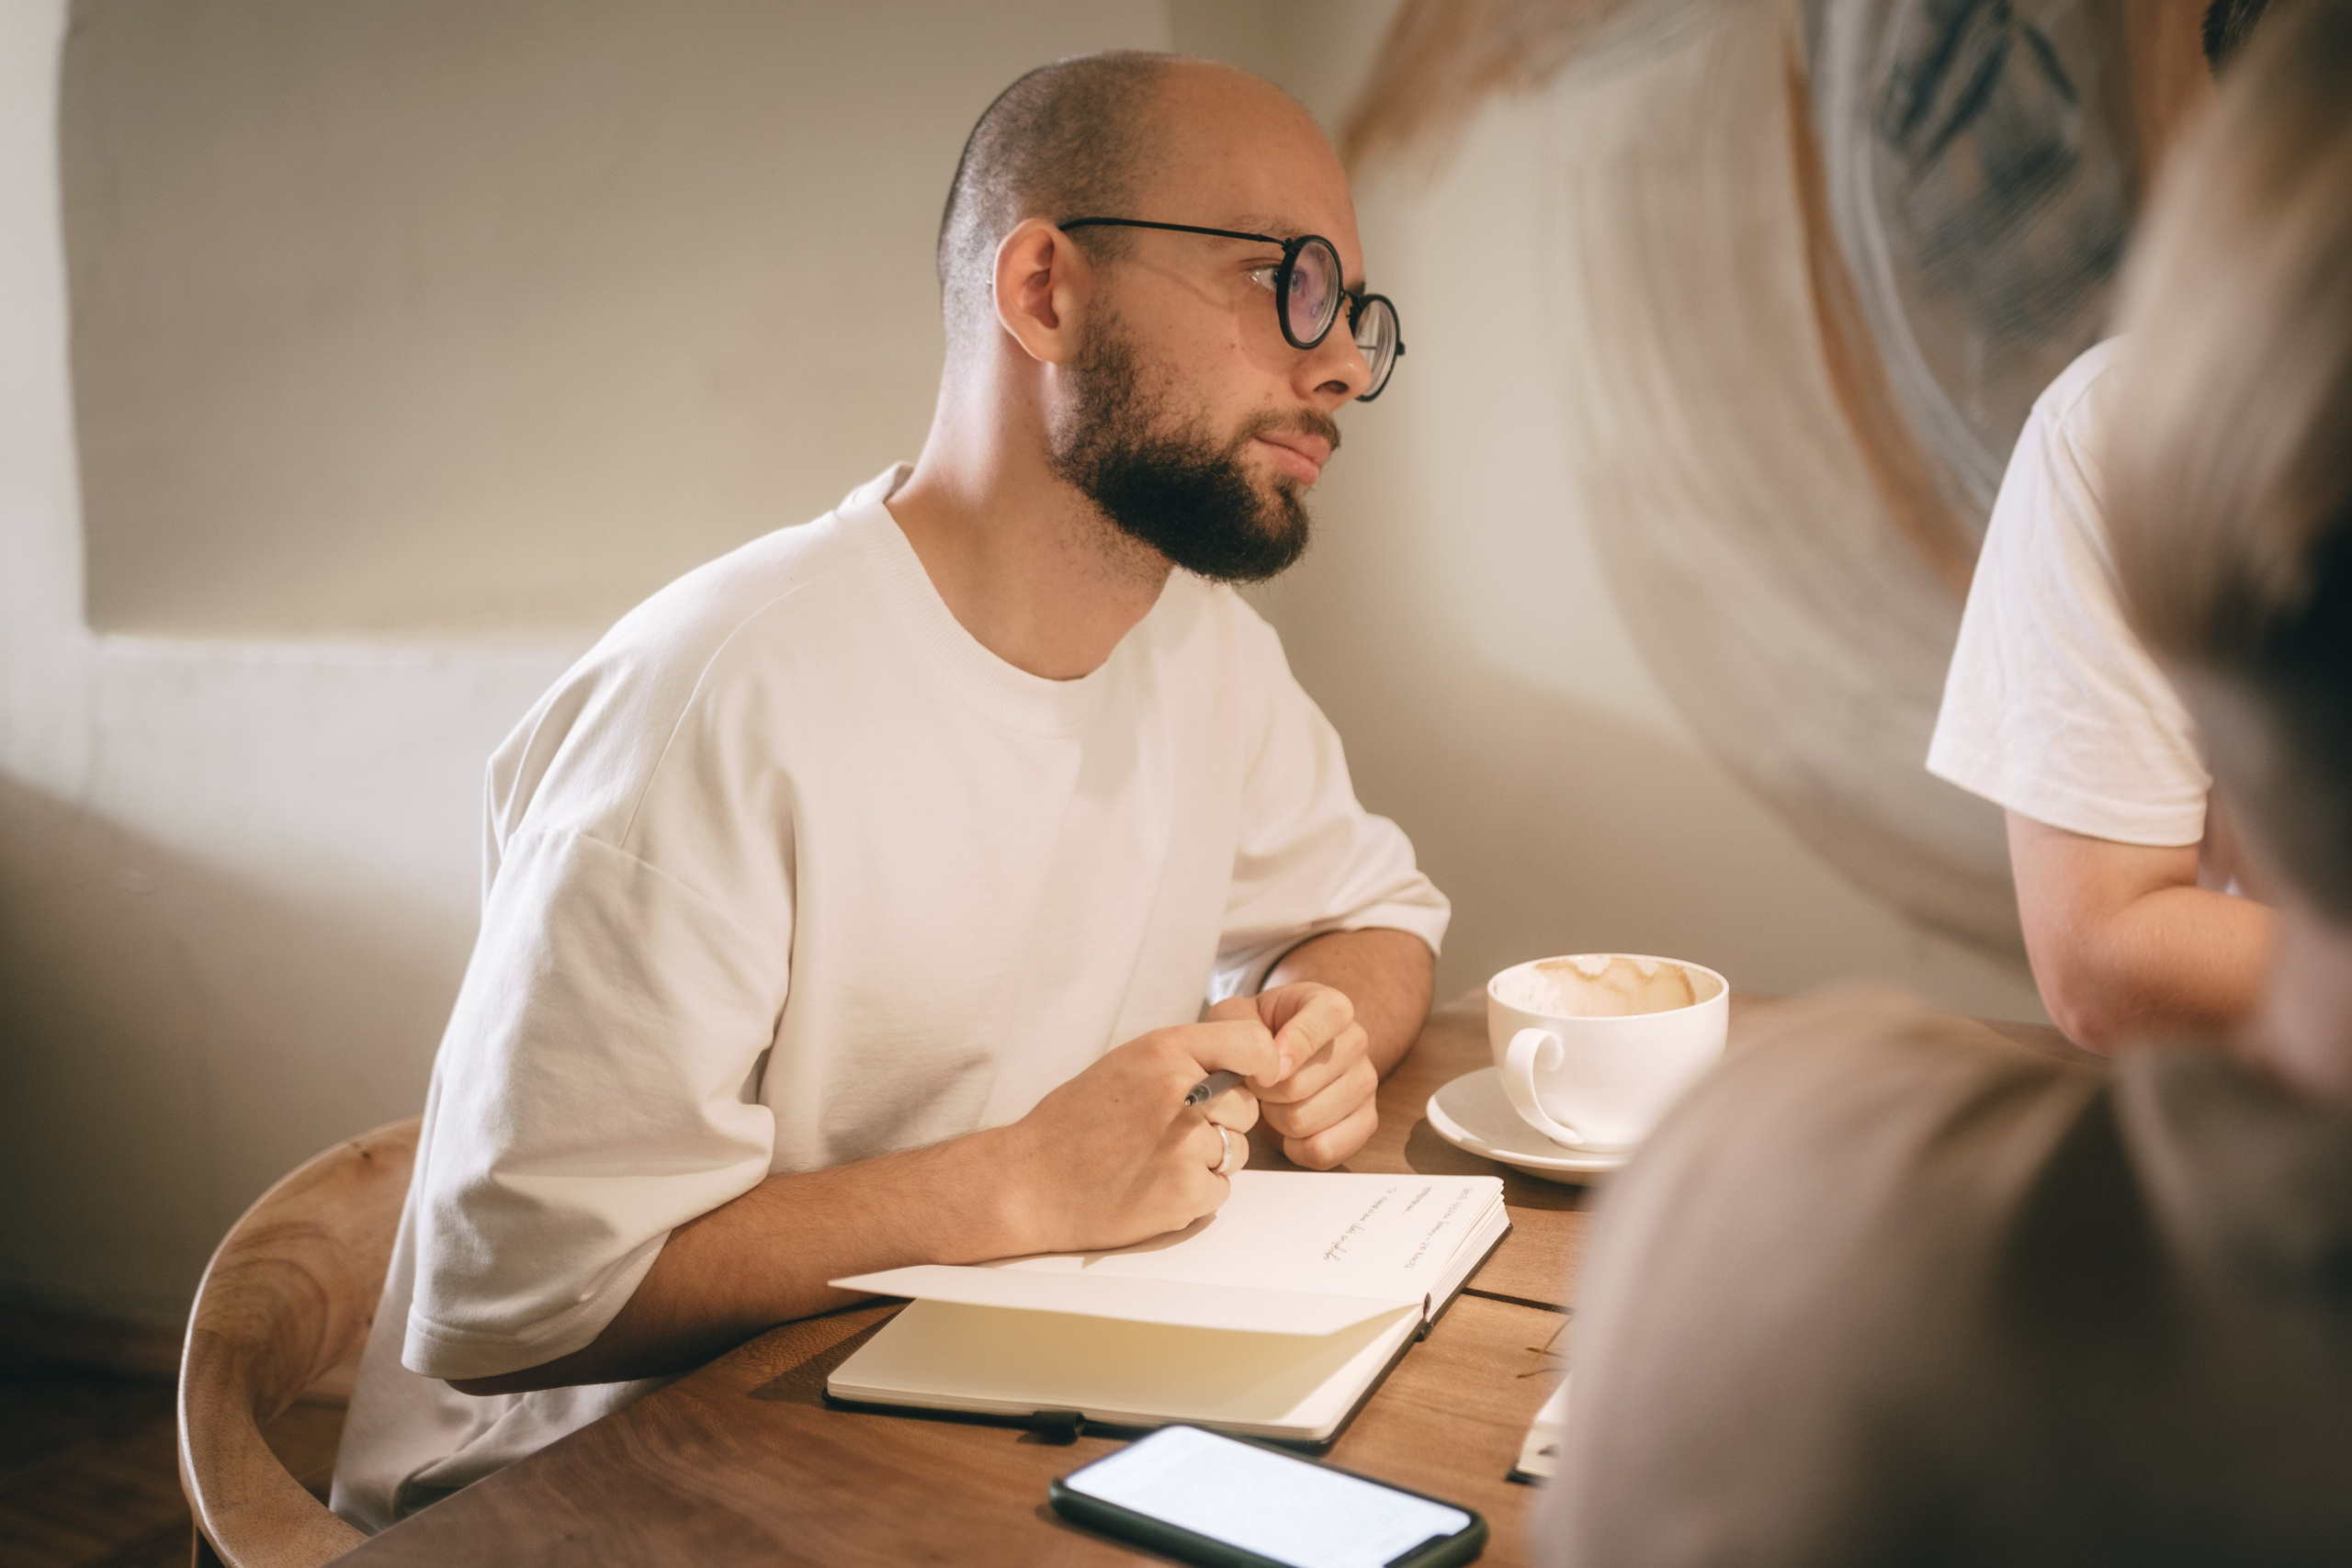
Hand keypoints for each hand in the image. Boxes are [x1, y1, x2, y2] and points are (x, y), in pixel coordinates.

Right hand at [993, 1020, 1275, 1255]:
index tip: (1253, 1078)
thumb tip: (1249, 1063)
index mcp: (1165, 1051)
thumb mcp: (1128, 1063)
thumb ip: (1185, 1058)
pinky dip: (1194, 1193)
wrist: (1030, 1181)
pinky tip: (1153, 1185)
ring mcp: (1186, 1146)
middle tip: (1167, 1131)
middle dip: (1221, 1122)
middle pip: (1247, 1108)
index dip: (1261, 1064)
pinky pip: (1220, 1190)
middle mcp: (1181, 1093)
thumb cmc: (1075, 1122)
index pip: (1253, 1045)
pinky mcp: (1187, 1193)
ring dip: (1207, 1161)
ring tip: (1154, 1160)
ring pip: (1236, 1151)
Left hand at [1211, 983, 1375, 1168]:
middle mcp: (1355, 1041)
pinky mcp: (1366, 1121)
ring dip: (1277, 1119)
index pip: (1329, 1016)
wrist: (1281, 1059)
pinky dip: (1296, 1147)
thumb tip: (1269, 1066)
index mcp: (1329, 1006)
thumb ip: (1241, 1026)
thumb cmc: (1257, 1034)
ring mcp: (1365, 1083)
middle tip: (1260, 1084)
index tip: (1269, 1065)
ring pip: (1305, 1121)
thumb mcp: (1235, 1015)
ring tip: (1275, 1102)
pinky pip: (1324, 1150)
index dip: (1296, 1043)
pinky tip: (1290, 1130)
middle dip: (1265, 1092)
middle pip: (1300, 1084)